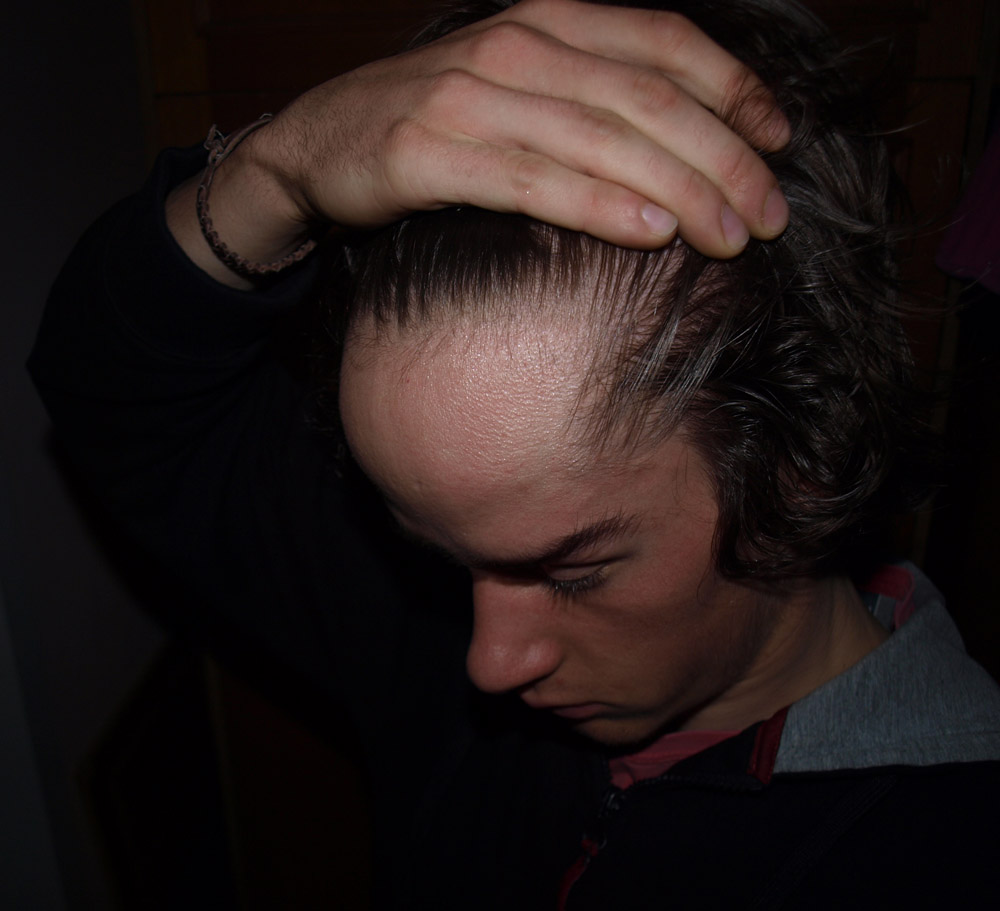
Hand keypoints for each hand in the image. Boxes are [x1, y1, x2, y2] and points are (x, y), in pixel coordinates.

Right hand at [169, 0, 789, 286]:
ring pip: (603, 139)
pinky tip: (650, 230)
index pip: (663, 42)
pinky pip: (536, 180)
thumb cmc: (434, 121)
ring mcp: (473, 96)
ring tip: (732, 235)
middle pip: (649, 99)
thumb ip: (587, 94)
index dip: (733, 88)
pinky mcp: (434, 152)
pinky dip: (601, 204)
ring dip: (681, 189)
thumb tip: (679, 140)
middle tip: (770, 214)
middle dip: (724, 158)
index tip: (778, 139)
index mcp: (547, 20)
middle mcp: (518, 46)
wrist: (319, 141)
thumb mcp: (516, 86)